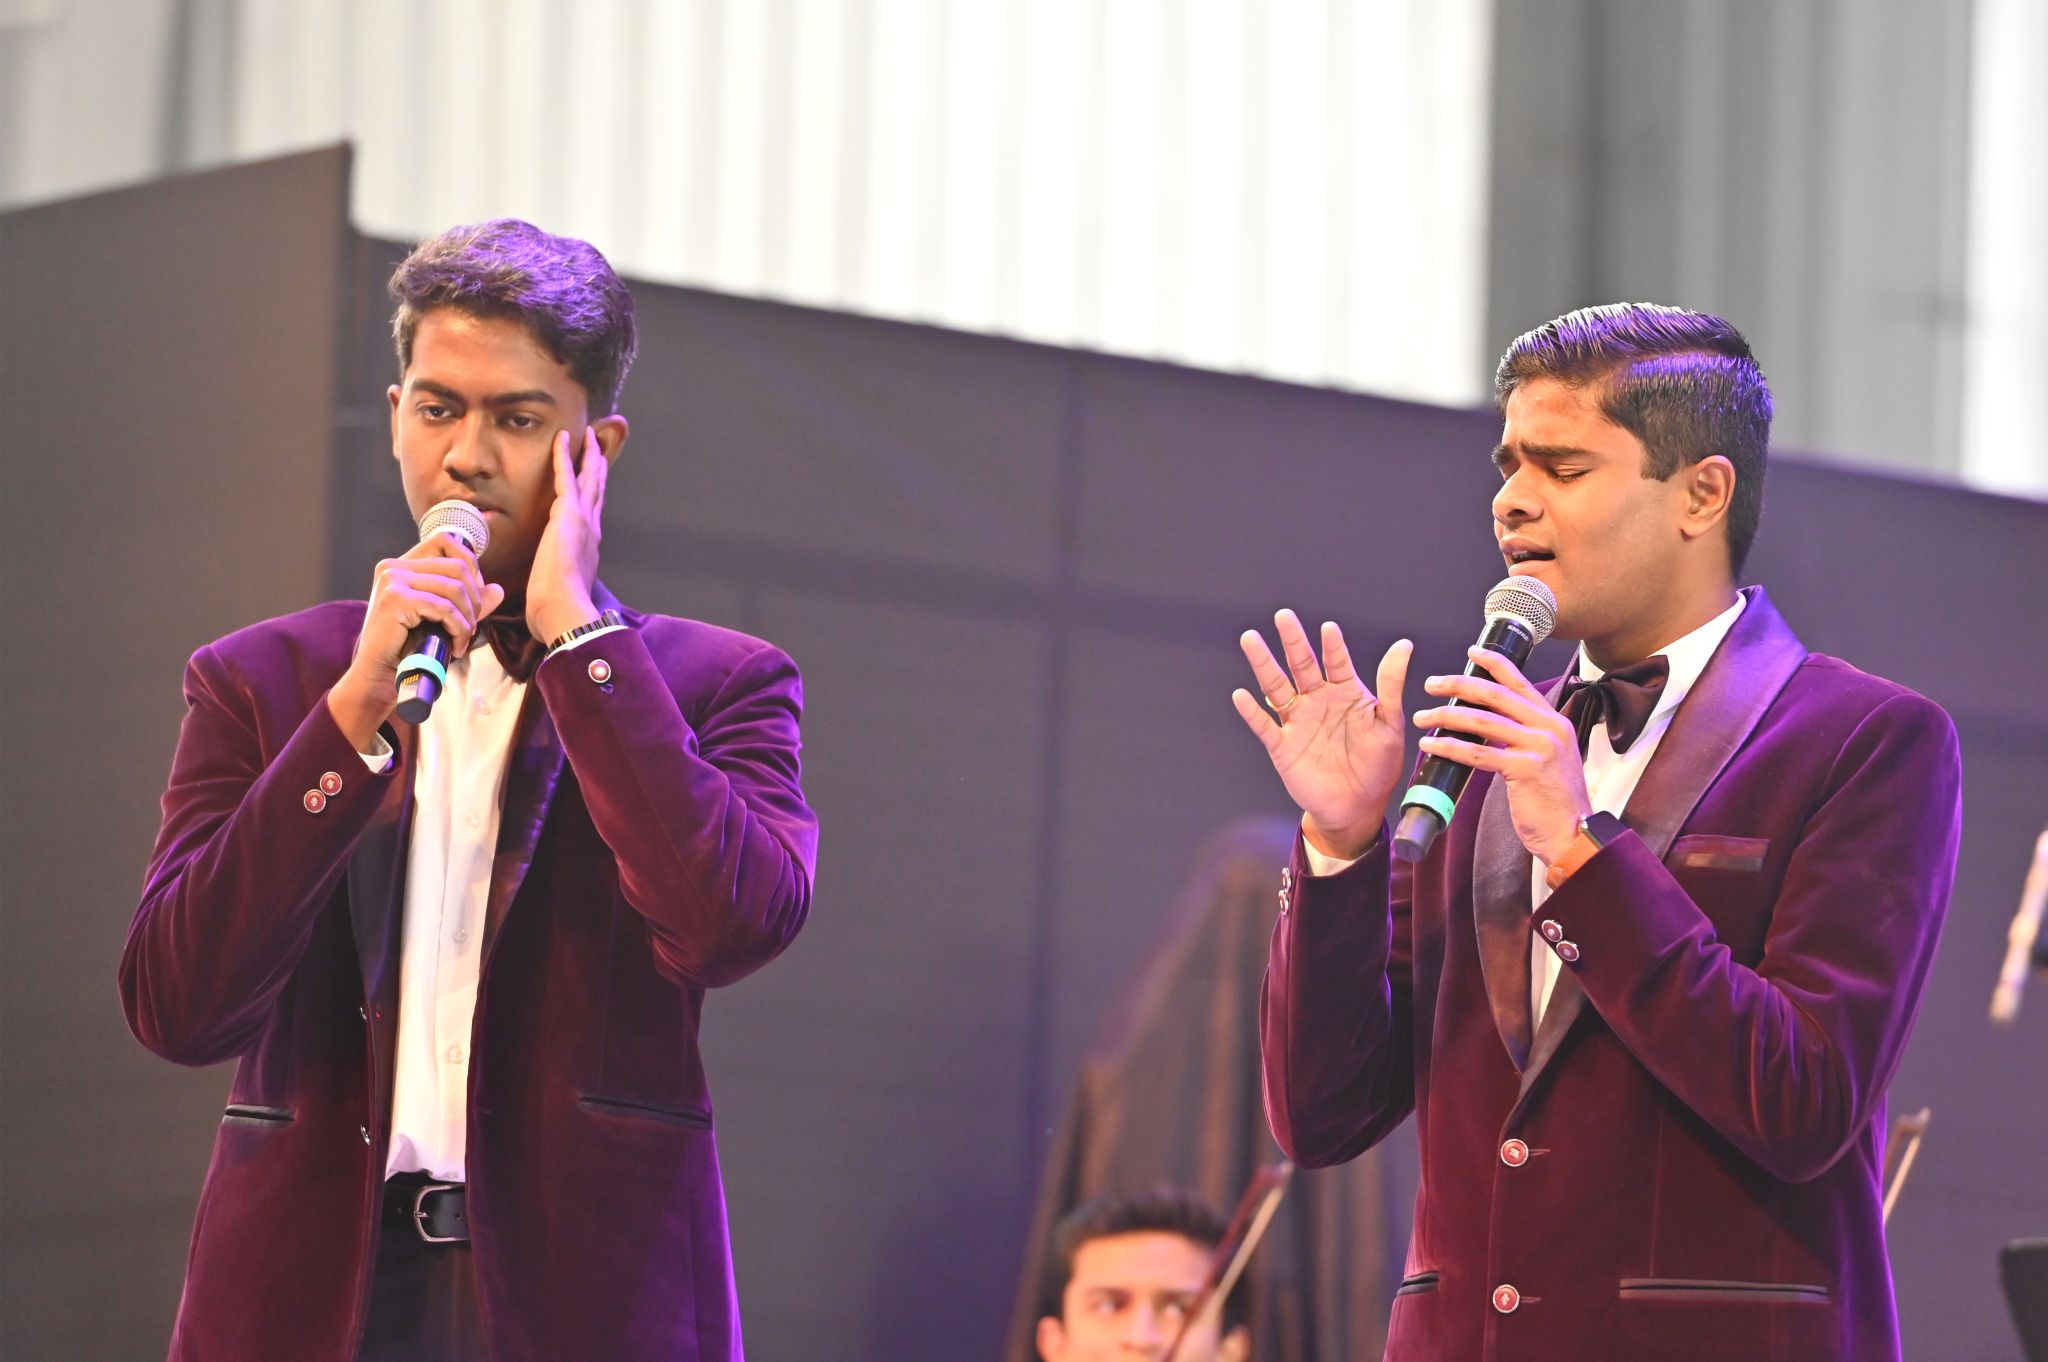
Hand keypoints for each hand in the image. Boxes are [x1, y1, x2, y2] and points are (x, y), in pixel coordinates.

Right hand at [327, 533, 504, 748]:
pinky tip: (454, 647)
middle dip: (474, 600)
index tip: (473, 598)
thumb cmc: (409, 648)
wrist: (380, 676)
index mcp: (401, 564)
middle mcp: (393, 566)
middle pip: (457, 567)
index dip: (470, 566)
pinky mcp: (395, 600)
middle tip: (470, 627)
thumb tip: (498, 589)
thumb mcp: (442, 618)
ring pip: (454, 587)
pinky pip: (444, 607)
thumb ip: (468, 602)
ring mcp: (392, 580)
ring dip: (468, 618)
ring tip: (462, 640)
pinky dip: (458, 628)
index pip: (446, 541)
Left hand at [525, 425, 608, 642]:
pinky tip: (562, 438)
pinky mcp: (569, 512)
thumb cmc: (556, 610)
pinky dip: (565, 455)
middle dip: (599, 471)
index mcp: (588, 550)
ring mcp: (583, 519)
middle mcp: (592, 531)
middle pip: (598, 493)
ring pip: (589, 479)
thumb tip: (545, 606)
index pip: (592, 517)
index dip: (595, 499)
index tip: (596, 487)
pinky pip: (566, 475)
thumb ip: (554, 591)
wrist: (563, 609)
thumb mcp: (557, 595)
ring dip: (589, 457)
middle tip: (600, 451)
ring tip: (590, 438)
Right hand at [1233, 610, 1412, 859]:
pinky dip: (1252, 711)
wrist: (1358, 807)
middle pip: (1302, 665)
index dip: (1333, 646)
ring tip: (1250, 639)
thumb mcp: (1389, 723)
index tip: (1328, 629)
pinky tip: (1241, 695)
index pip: (1337, 662)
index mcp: (1346, 694)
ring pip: (1277, 686)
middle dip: (1293, 641)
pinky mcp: (1282, 746)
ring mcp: (1298, 722)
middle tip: (1284, 616)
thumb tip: (1404, 644)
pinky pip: (1264, 725)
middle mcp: (1318, 701)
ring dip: (1263, 664)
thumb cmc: (1378, 766)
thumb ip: (1390, 684)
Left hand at [1412, 646, 1589, 863]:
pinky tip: (1430, 746)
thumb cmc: (1554, 800)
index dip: (1494, 664)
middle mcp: (1549, 728)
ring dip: (1446, 716)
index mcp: (1554, 721)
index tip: (1472, 652)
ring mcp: (1539, 747)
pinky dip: (1450, 747)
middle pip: (1496, 695)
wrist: (1573, 833)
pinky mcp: (1524, 770)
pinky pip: (1478, 753)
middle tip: (1431, 684)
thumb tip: (1492, 723)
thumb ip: (1526, 737)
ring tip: (1422, 717)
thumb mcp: (1548, 758)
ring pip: (1483, 721)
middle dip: (1459, 685)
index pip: (1520, 683)